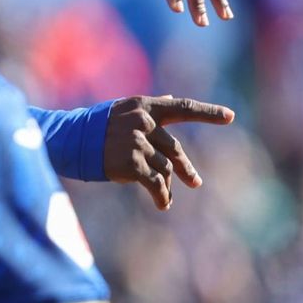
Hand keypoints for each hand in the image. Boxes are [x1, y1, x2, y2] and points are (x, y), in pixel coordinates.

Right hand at [103, 95, 234, 210]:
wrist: (71, 140)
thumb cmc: (97, 125)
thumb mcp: (123, 110)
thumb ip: (150, 109)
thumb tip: (171, 98)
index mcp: (144, 106)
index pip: (183, 107)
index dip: (208, 112)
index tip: (231, 116)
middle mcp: (144, 121)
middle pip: (174, 149)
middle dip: (185, 169)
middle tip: (195, 182)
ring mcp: (138, 142)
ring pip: (165, 168)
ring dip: (166, 185)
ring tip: (164, 197)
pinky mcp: (133, 163)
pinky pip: (156, 183)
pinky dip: (162, 196)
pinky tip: (162, 204)